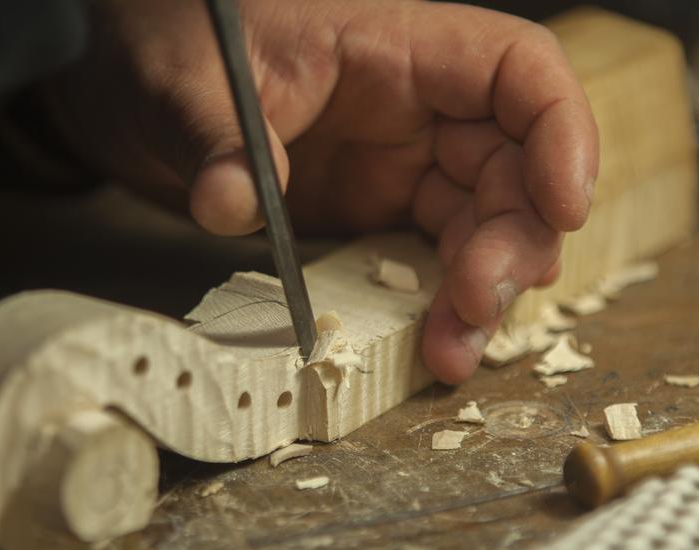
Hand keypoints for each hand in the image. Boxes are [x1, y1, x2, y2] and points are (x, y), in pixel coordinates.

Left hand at [43, 0, 598, 383]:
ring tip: (450, 354)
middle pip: (513, 169)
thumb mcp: (184, 82)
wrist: (134, 83)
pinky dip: (438, 306)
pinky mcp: (370, 214)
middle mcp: (414, 109)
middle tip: (472, 306)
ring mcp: (395, 166)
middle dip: (512, 243)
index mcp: (395, 49)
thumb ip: (215, 138)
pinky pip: (428, 260)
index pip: (517, 71)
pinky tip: (428, 348)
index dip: (562, 134)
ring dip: (481, 293)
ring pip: (480, 226)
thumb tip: (231, 203)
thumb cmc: (172, 45)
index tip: (564, 207)